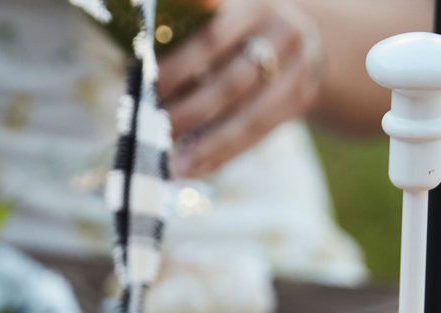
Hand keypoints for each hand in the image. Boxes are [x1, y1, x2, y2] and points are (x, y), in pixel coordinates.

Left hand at [158, 0, 324, 177]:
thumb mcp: (223, 17)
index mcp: (250, 5)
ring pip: (249, 116)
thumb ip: (188, 36)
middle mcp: (280, 30)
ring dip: (208, 145)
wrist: (308, 35)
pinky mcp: (301, 97)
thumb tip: (132, 69)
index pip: (214, 31)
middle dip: (190, 111)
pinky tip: (196, 169)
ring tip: (173, 166)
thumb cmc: (241, 31)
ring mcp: (297, 66)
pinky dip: (224, 155)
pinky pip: (259, 134)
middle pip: (230, 81)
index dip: (184, 58)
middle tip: (156, 132)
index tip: (149, 78)